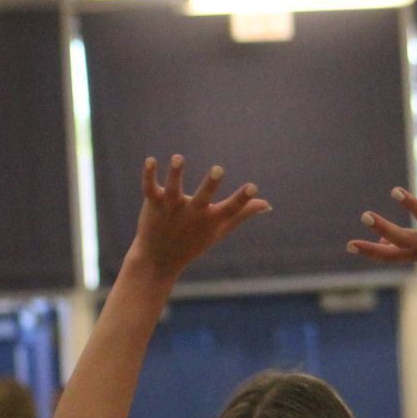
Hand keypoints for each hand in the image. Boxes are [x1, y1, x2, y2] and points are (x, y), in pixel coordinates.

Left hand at [129, 155, 269, 278]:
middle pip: (202, 198)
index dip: (242, 199)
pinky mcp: (154, 203)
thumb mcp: (220, 229)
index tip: (253, 187)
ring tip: (179, 157)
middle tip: (218, 169)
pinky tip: (151, 160)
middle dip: (210, 185)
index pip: (230, 209)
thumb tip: (267, 205)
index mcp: (210, 219)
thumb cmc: (194, 243)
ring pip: (173, 189)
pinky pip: (150, 188)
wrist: (158, 260)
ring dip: (175, 174)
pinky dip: (149, 175)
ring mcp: (171, 209)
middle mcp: (191, 214)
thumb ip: (242, 213)